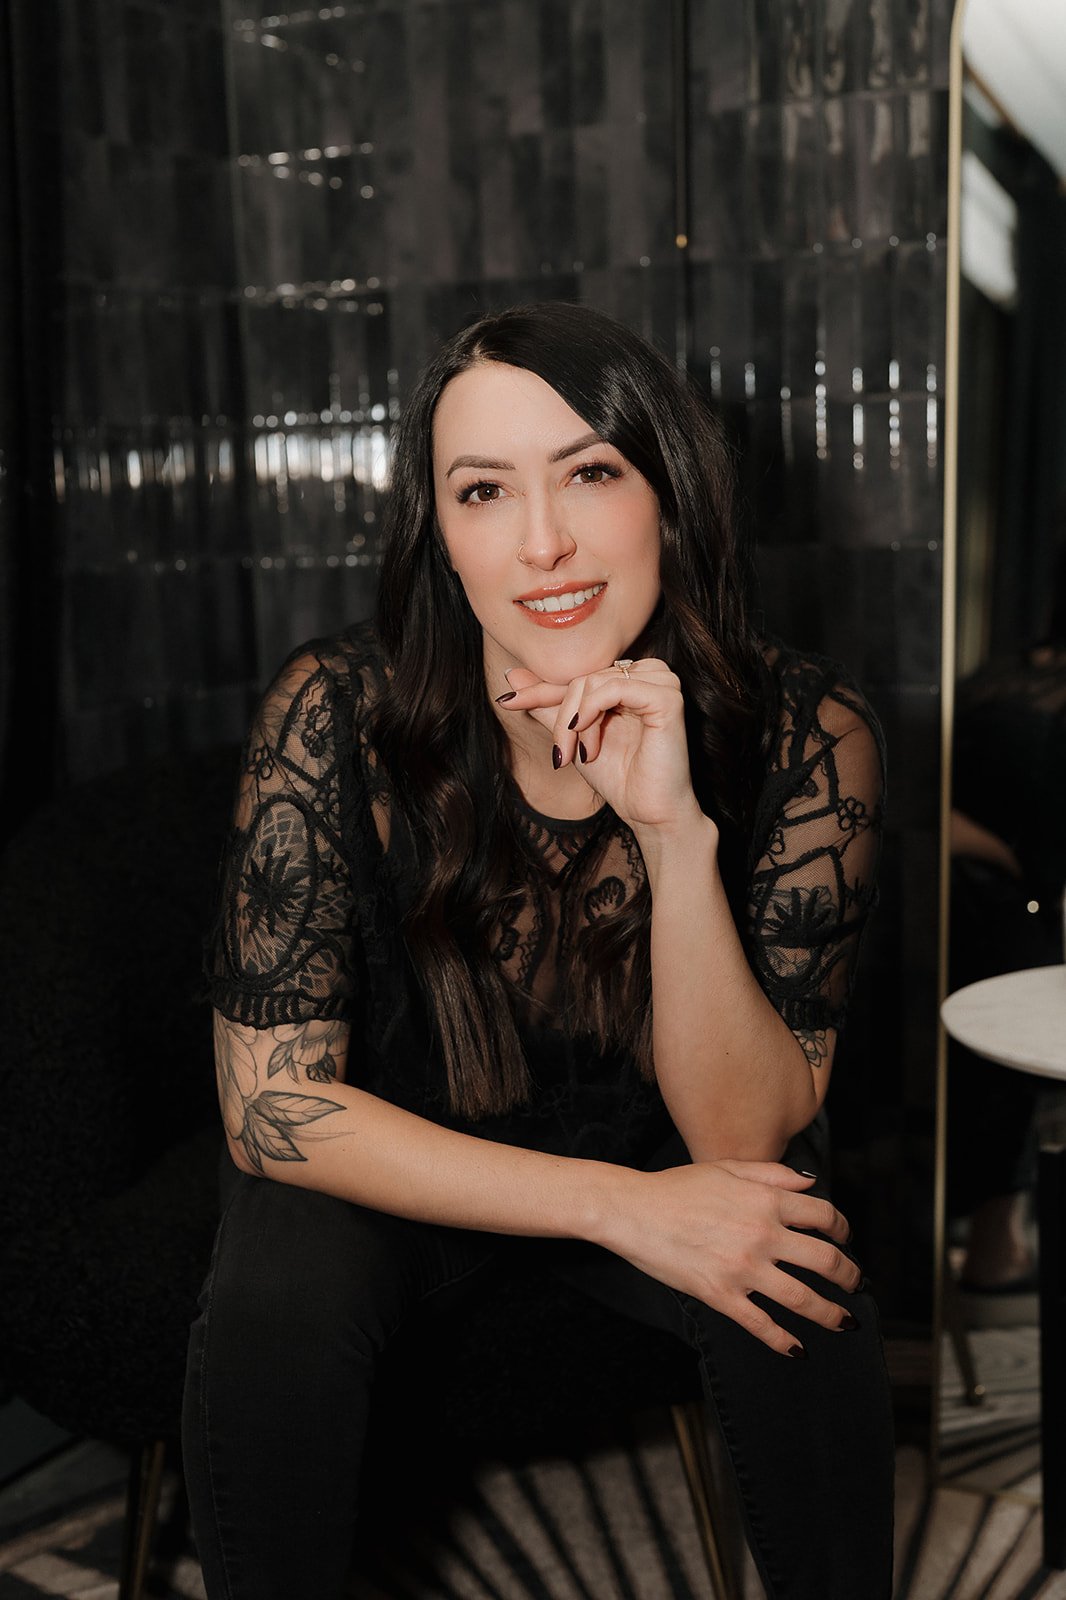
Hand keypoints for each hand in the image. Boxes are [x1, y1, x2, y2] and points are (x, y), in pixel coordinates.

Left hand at [500, 659, 703, 834]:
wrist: (647, 811)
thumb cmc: (618, 776)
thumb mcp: (573, 736)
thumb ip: (547, 706)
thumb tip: (512, 675)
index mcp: (629, 678)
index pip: (578, 676)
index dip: (540, 690)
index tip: (506, 701)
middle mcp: (648, 673)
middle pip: (583, 678)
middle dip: (563, 719)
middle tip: (563, 754)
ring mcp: (661, 682)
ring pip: (594, 682)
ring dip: (577, 721)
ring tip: (583, 754)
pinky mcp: (668, 697)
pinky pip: (615, 687)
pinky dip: (592, 711)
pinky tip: (587, 738)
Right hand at [601, 1160, 861, 1355]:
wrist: (633, 1210)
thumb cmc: (677, 1187)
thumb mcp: (728, 1169)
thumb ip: (773, 1174)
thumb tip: (811, 1182)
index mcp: (765, 1201)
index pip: (823, 1216)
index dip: (843, 1229)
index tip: (845, 1239)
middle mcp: (761, 1234)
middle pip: (824, 1260)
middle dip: (849, 1276)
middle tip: (856, 1284)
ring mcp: (743, 1268)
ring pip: (802, 1298)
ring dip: (830, 1313)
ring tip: (844, 1322)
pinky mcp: (721, 1295)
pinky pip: (762, 1324)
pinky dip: (785, 1341)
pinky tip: (798, 1349)